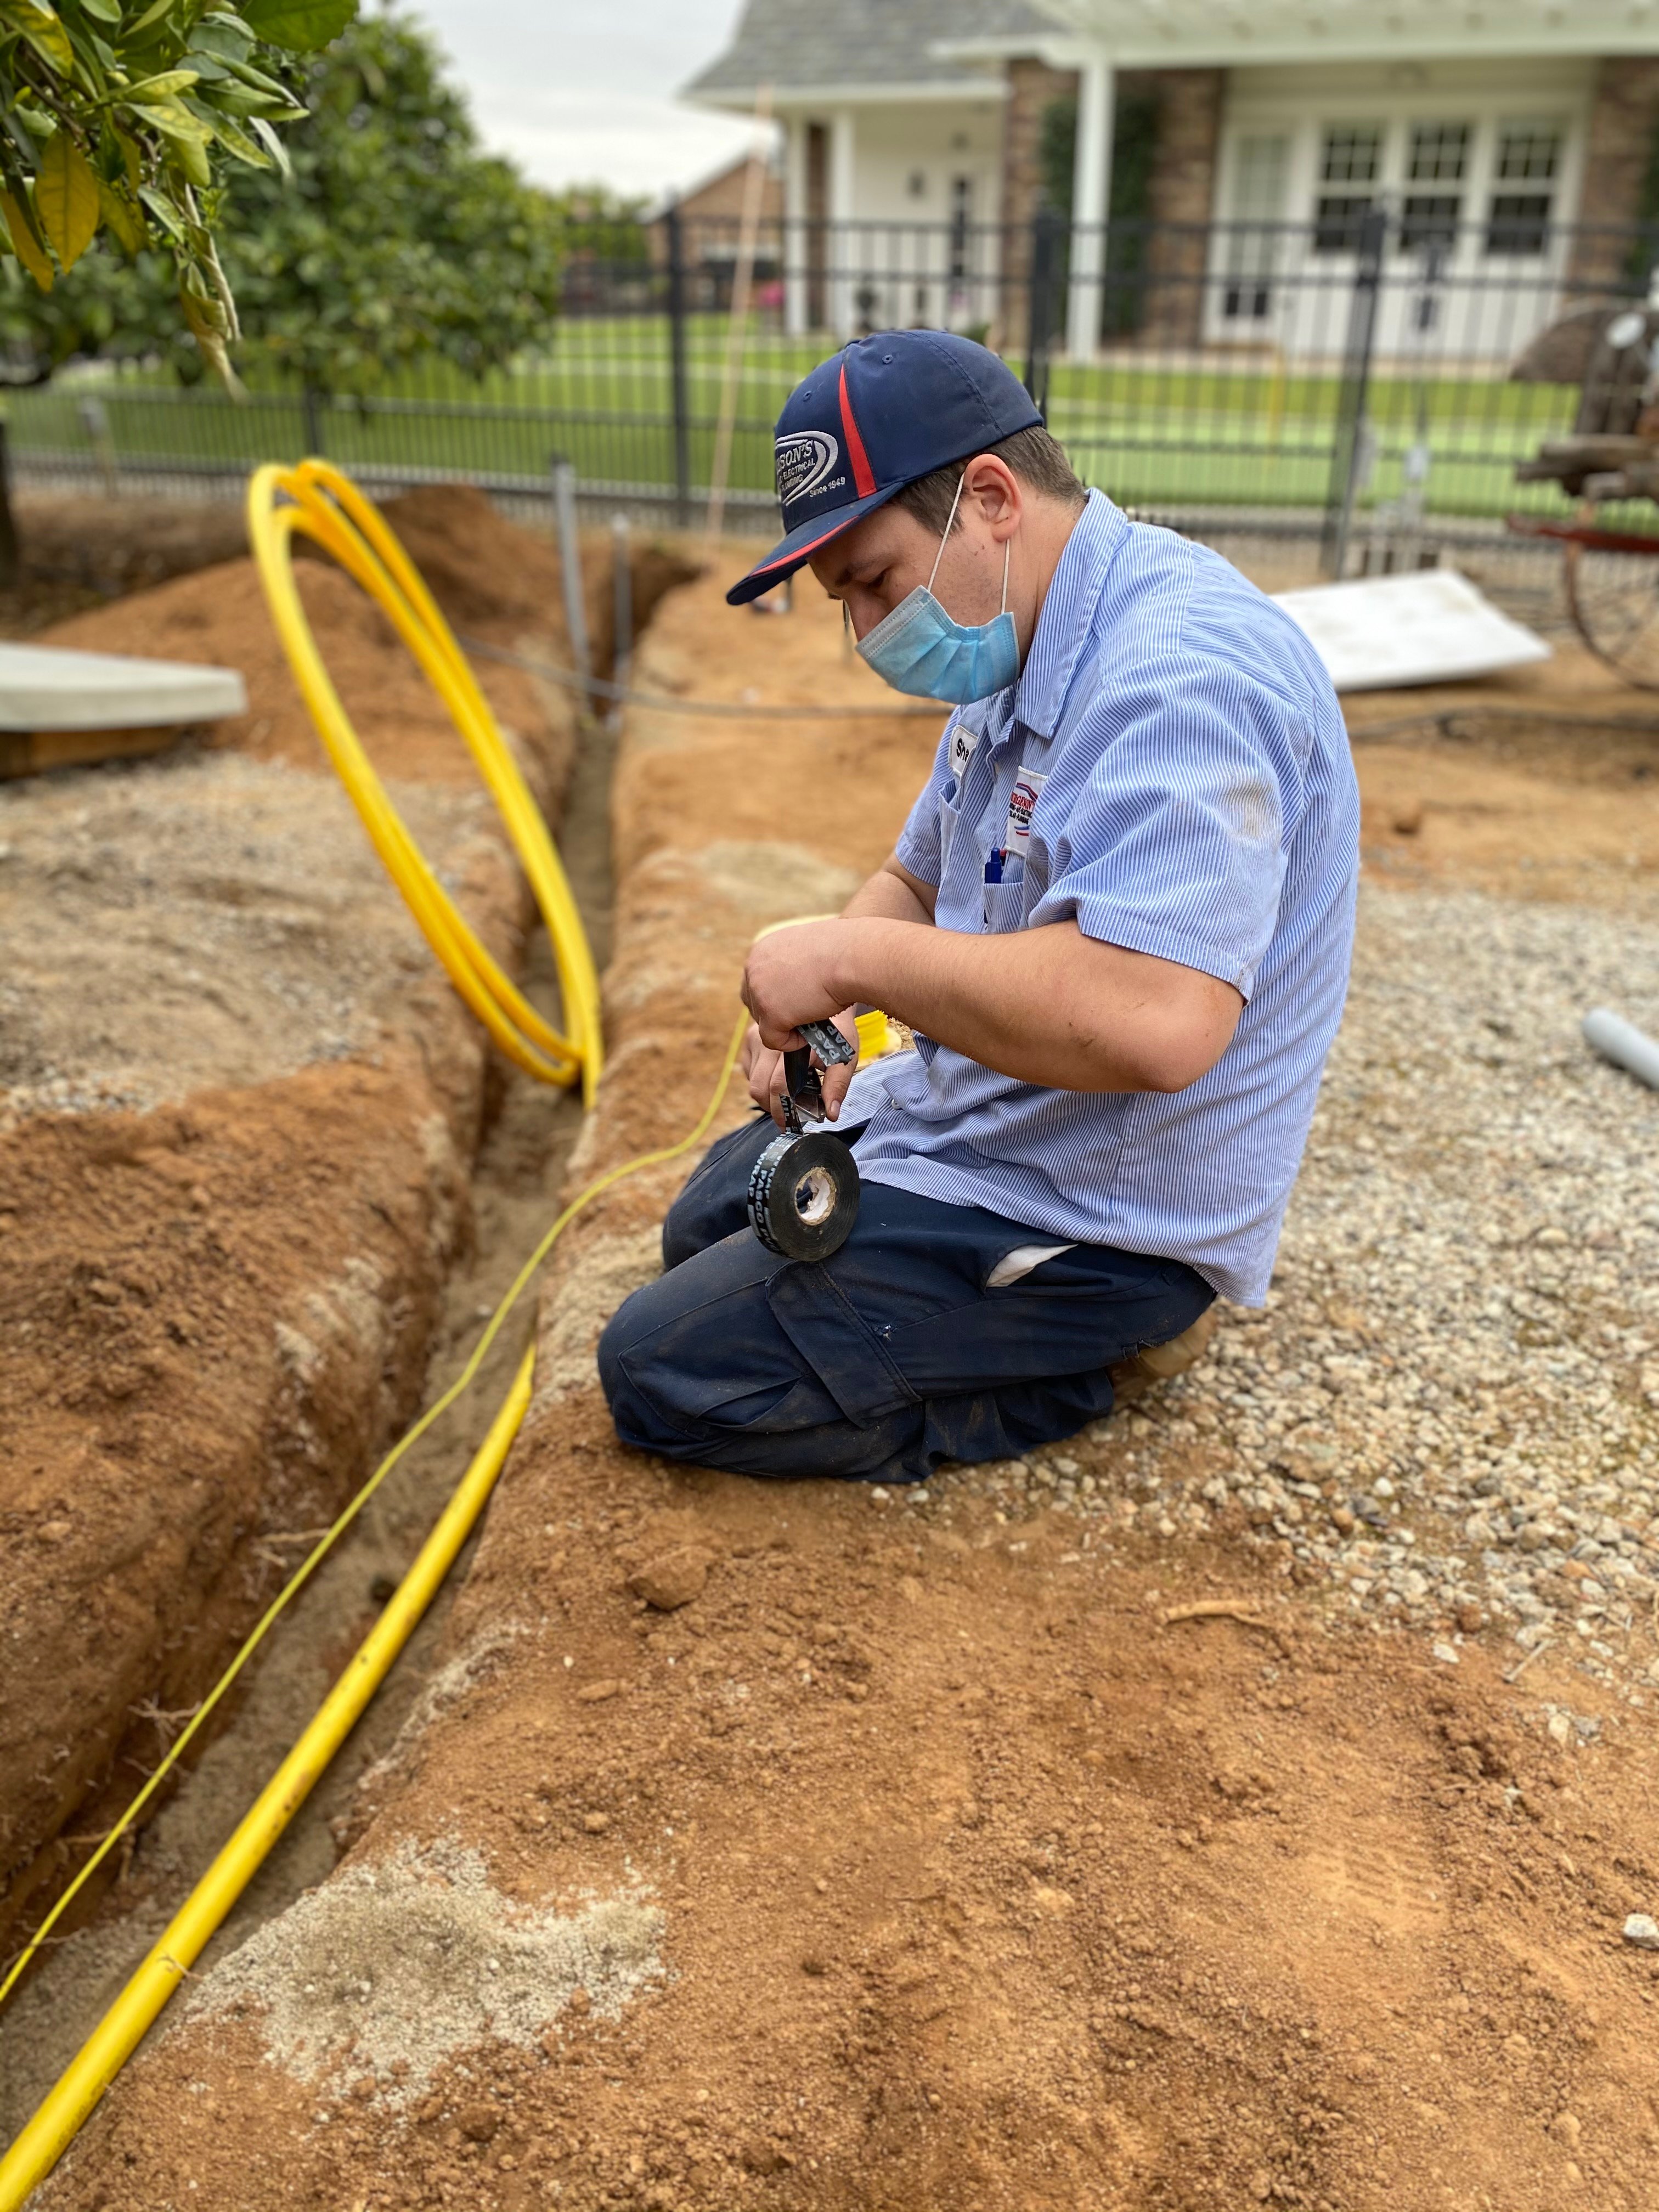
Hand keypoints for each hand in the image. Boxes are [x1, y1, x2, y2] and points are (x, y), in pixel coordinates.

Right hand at [739, 1012, 859, 1128]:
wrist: (823, 995)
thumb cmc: (836, 1030)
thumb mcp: (845, 1055)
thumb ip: (838, 1085)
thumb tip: (832, 1114)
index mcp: (795, 1046)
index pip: (780, 1086)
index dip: (783, 1110)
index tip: (790, 1125)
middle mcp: (770, 1040)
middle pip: (759, 1087)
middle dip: (772, 1107)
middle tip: (787, 1116)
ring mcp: (756, 1036)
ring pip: (752, 1081)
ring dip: (766, 1095)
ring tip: (786, 1095)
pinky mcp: (749, 1037)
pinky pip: (748, 1070)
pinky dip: (761, 1079)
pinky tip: (778, 1075)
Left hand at [741, 919, 855, 1049]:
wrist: (853, 957)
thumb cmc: (843, 951)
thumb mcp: (809, 950)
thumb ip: (794, 965)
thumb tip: (795, 983)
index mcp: (763, 949)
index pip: (754, 982)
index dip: (773, 997)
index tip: (793, 1002)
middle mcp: (754, 967)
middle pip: (755, 1004)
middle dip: (777, 1013)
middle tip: (804, 1014)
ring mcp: (760, 991)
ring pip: (764, 1023)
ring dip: (788, 1026)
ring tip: (814, 1020)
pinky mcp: (771, 1013)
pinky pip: (773, 1040)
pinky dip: (792, 1043)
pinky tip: (811, 1033)